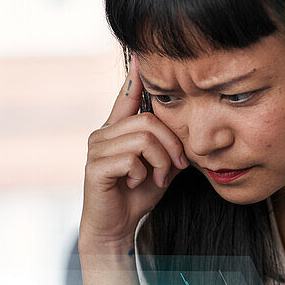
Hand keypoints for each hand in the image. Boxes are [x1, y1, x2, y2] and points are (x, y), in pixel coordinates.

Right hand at [80, 54, 188, 247]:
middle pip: (149, 121)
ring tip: (157, 178)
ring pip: (143, 138)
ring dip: (160, 162)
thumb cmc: (137, 195)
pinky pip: (131, 158)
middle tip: (174, 168)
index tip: (145, 56)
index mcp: (118, 129)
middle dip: (171, 146)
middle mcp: (103, 134)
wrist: (116, 228)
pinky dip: (143, 173)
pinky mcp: (95, 167)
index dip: (137, 76)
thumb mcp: (161, 166)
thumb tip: (189, 127)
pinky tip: (138, 184)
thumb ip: (169, 145)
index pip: (128, 96)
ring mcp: (96, 149)